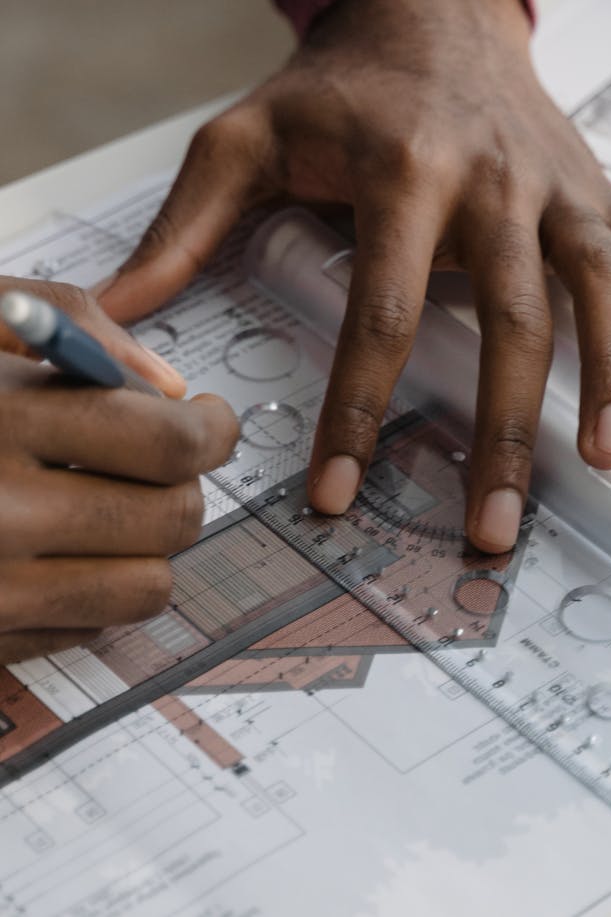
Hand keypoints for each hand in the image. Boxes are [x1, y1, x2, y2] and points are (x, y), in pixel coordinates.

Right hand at [0, 280, 238, 662]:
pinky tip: (50, 550)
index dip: (213, 430)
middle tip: (162, 463)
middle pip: (172, 518)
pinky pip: (83, 632)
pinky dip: (90, 593)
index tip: (210, 420)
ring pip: (145, 589)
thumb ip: (73, 326)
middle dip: (184, 485)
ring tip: (111, 507)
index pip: (168, 443)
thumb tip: (169, 389)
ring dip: (147, 546)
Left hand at [95, 0, 610, 553]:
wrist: (429, 13)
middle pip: (511, 318)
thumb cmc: (339, 86)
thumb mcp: (245, 137)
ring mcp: (558, 188)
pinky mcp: (597, 195)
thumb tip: (115, 316)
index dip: (359, 410)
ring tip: (603, 460)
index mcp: (401, 169)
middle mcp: (494, 180)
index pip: (382, 310)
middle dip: (501, 431)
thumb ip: (185, 226)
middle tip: (487, 525)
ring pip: (602, 289)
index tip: (339, 492)